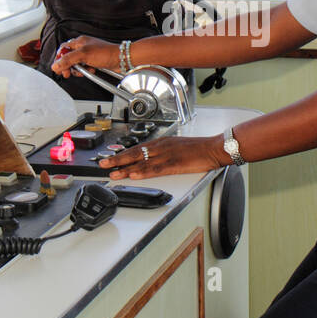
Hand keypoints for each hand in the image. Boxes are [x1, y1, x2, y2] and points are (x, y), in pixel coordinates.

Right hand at [51, 36, 117, 76]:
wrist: (121, 59)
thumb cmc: (106, 53)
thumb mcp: (84, 55)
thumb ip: (68, 59)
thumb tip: (56, 65)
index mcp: (79, 42)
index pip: (63, 49)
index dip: (59, 59)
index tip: (59, 68)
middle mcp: (83, 47)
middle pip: (68, 58)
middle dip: (68, 66)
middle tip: (68, 73)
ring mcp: (88, 55)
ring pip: (76, 64)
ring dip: (78, 70)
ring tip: (83, 71)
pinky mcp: (93, 62)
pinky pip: (84, 68)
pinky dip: (86, 71)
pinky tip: (91, 71)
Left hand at [98, 135, 227, 179]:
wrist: (214, 148)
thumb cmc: (200, 149)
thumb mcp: (178, 147)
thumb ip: (165, 153)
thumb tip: (154, 160)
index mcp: (162, 143)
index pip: (138, 148)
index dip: (123, 154)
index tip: (111, 159)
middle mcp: (161, 147)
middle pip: (135, 153)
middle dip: (118, 160)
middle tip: (103, 165)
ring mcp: (166, 155)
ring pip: (141, 161)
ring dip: (125, 167)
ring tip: (112, 173)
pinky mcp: (174, 164)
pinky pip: (155, 169)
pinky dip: (143, 172)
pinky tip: (133, 174)